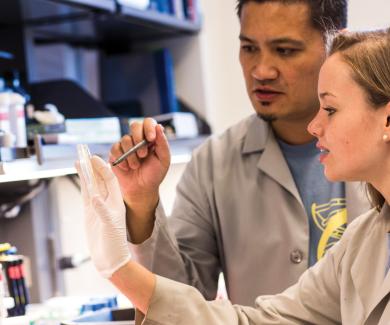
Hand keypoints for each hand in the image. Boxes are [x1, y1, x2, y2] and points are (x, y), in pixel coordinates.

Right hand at [77, 155, 130, 277]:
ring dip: (86, 173)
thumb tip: (94, 197)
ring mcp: (98, 206)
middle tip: (84, 153)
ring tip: (78, 160)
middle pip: (100, 179)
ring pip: (91, 185)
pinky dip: (82, 185)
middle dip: (93, 166)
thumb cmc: (114, 244)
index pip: (110, 179)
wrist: (110, 258)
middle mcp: (108, 201)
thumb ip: (102, 211)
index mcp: (116, 201)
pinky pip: (86, 195)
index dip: (103, 168)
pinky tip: (79, 176)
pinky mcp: (90, 213)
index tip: (94, 158)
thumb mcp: (110, 226)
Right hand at [109, 118, 169, 216]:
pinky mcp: (116, 152)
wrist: (141, 189)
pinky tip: (126, 167)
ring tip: (136, 166)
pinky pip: (115, 148)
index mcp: (151, 138)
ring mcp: (126, 145)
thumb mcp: (163, 160)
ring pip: (125, 139)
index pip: (148, 122)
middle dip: (138, 139)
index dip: (149, 127)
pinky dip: (121, 158)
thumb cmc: (154, 174)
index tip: (151, 139)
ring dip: (131, 155)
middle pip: (134, 125)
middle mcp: (138, 139)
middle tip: (143, 154)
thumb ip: (163, 143)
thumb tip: (159, 126)